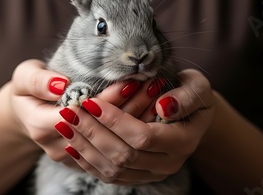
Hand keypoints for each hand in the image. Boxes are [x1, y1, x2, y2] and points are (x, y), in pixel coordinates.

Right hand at [10, 59, 149, 166]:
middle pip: (103, 132)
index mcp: (42, 126)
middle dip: (130, 108)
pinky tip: (151, 112)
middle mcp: (59, 148)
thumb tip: (61, 84)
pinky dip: (134, 131)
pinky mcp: (85, 161)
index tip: (129, 81)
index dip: (108, 99)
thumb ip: (39, 80)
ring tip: (156, 96)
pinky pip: (115, 149)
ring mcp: (73, 158)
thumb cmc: (27, 90)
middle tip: (152, 85)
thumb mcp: (24, 77)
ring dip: (137, 119)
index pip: (83, 115)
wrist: (26, 113)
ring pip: (114, 144)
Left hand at [54, 69, 214, 184]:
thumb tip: (164, 107)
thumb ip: (186, 96)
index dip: (115, 121)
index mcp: (184, 141)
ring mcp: (153, 173)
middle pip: (124, 156)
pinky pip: (110, 176)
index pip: (143, 136)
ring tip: (65, 125)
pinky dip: (88, 161)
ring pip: (113, 170)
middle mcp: (168, 163)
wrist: (193, 113)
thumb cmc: (192, 92)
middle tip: (70, 111)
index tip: (91, 102)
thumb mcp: (197, 86)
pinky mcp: (139, 176)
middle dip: (93, 132)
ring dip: (85, 147)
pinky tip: (72, 144)